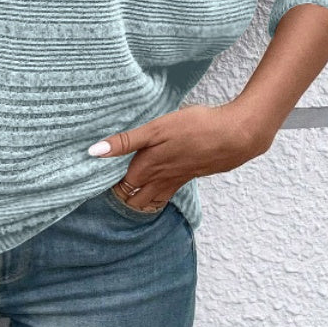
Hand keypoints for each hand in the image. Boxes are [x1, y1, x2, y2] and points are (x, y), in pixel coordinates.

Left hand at [88, 102, 272, 211]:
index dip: (106, 183)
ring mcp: (177, 178)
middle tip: (105, 189)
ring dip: (137, 199)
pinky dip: (155, 196)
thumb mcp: (156, 129)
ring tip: (124, 194)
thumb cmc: (194, 127)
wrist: (234, 136)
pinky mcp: (190, 174)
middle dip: (120, 197)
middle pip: (134, 198)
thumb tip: (94, 152)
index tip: (93, 180)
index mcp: (147, 166)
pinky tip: (153, 190)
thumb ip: (125, 141)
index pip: (120, 184)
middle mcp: (160, 177)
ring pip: (151, 198)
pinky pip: (167, 193)